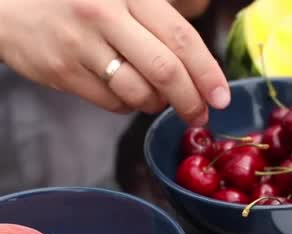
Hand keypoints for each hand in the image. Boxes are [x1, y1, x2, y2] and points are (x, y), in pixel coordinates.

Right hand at [0, 0, 227, 125]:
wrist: (10, 5)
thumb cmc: (79, 1)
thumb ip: (161, 16)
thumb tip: (204, 59)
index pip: (180, 36)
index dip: (207, 71)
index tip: (221, 97)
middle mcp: (104, 14)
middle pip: (164, 70)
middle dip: (190, 100)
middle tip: (200, 115)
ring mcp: (80, 44)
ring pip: (139, 92)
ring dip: (158, 105)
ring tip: (160, 99)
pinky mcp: (62, 71)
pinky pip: (112, 102)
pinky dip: (129, 105)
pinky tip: (127, 91)